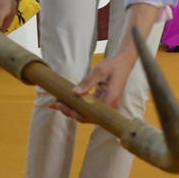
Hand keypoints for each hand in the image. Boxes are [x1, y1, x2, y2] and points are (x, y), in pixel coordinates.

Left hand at [54, 3, 157, 121]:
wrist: (123, 62)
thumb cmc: (113, 65)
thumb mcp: (100, 70)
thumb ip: (88, 82)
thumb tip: (75, 92)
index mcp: (111, 99)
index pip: (93, 115)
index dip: (79, 115)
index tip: (66, 109)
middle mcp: (109, 105)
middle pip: (88, 115)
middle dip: (70, 111)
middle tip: (55, 104)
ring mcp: (106, 104)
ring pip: (87, 112)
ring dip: (71, 108)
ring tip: (55, 103)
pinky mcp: (102, 101)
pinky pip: (88, 106)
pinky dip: (76, 104)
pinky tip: (64, 100)